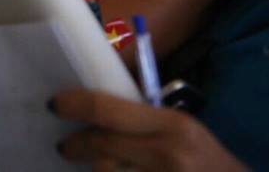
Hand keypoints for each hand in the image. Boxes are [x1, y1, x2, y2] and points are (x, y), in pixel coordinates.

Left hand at [53, 90, 246, 171]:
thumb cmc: (213, 163)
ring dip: (94, 169)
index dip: (74, 105)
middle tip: (65, 145)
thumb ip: (144, 120)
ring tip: (89, 163)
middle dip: (76, 145)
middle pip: (101, 147)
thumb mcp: (186, 131)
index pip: (107, 110)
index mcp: (173, 126)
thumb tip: (97, 109)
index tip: (54, 104)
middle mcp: (166, 155)